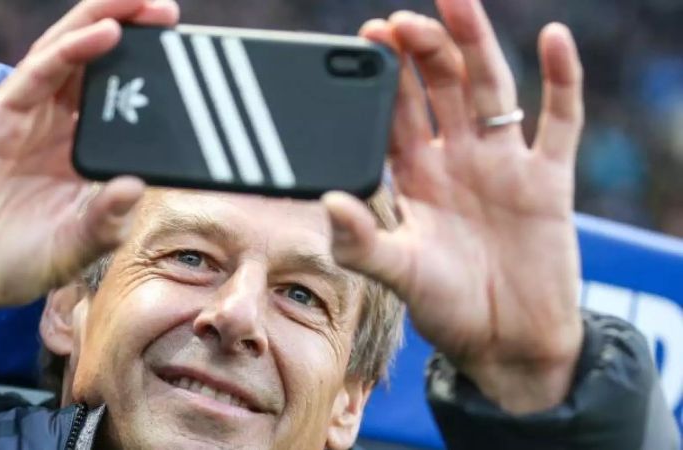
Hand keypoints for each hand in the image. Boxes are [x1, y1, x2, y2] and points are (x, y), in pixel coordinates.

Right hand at [0, 0, 179, 327]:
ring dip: (108, 22)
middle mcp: (61, 130)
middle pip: (102, 68)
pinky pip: (42, 70)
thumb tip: (135, 185)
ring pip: (73, 54)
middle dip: (137, 36)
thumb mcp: (73, 249)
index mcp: (84, 159)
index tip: (192, 67)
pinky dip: (74, 48)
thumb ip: (106, 221)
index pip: (125, 109)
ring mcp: (32, 116)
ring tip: (145, 4)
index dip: (153, 84)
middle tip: (172, 13)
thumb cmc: (9, 262)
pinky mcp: (1, 112)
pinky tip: (106, 31)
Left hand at [323, 0, 583, 413]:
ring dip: (476, 44)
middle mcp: (456, 159)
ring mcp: (503, 164)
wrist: (507, 344)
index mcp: (415, 176)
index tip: (367, 39)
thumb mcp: (398, 275)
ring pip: (490, 88)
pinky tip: (553, 37)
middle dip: (422, 50)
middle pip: (440, 87)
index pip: (395, 112)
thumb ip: (363, 242)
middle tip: (401, 20)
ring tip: (457, 3)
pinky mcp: (548, 179)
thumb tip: (329, 202)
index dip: (383, 77)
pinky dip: (561, 79)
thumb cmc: (447, 308)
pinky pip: (559, 120)